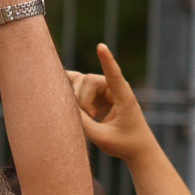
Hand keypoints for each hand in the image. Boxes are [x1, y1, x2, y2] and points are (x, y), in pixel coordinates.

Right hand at [68, 44, 157, 162]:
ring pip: (80, 83)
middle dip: (82, 101)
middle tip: (92, 118)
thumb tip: (65, 108)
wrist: (136, 147)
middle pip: (88, 81)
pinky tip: (58, 79)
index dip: (106, 61)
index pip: (113, 75)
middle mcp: (114, 87)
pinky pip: (78, 84)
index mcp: (124, 97)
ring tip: (89, 117)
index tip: (101, 46)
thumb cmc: (125, 144)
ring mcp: (104, 88)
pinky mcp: (95, 93)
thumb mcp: (103, 139)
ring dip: (78, 100)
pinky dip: (70, 87)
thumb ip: (84, 124)